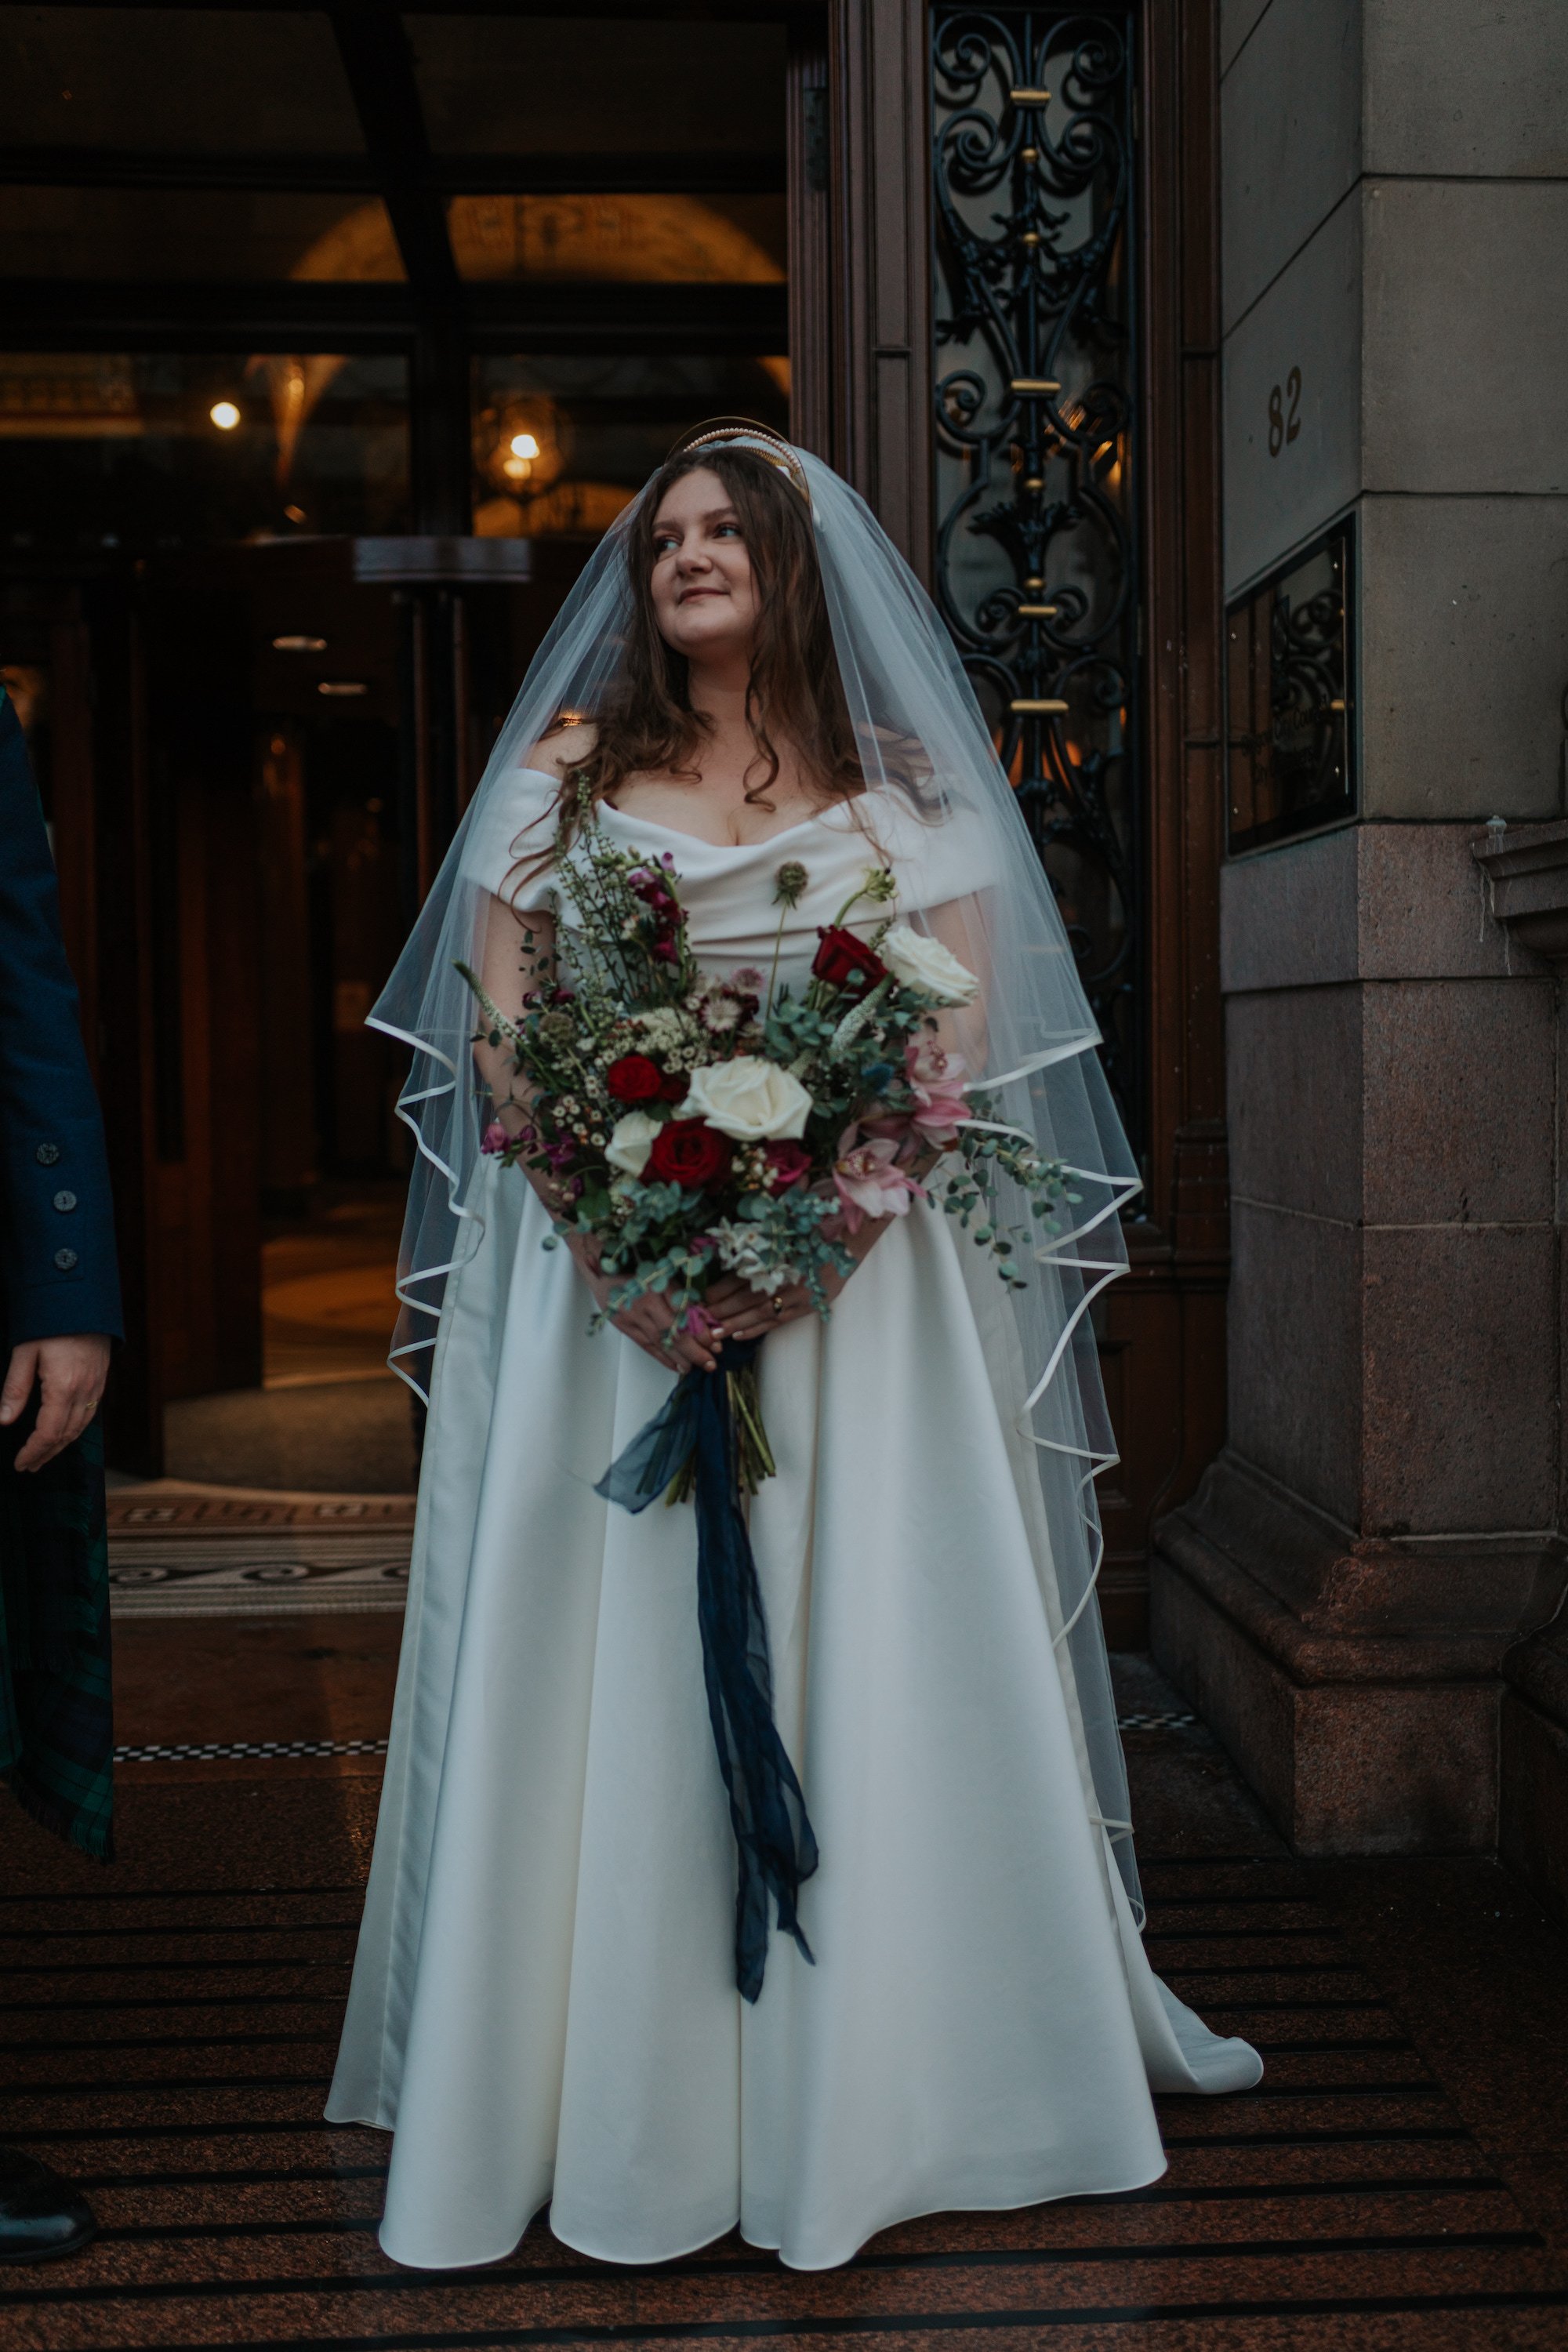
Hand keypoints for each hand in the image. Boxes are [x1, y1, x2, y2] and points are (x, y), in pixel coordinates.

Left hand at [1, 1335, 112, 1472]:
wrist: (85, 1301)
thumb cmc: (52, 1322)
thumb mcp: (24, 1352)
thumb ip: (15, 1389)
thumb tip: (4, 1420)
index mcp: (63, 1387)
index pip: (48, 1433)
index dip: (32, 1452)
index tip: (20, 1463)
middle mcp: (84, 1391)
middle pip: (65, 1436)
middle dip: (46, 1454)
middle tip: (29, 1466)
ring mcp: (96, 1387)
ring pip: (80, 1428)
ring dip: (61, 1446)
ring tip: (44, 1456)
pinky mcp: (100, 1380)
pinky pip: (90, 1415)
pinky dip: (75, 1431)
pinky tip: (65, 1433)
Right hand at [566, 1234, 719, 1373]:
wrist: (602, 1268)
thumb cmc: (636, 1266)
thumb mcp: (663, 1272)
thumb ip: (681, 1293)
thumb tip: (704, 1316)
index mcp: (658, 1286)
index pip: (684, 1315)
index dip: (701, 1331)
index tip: (716, 1341)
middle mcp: (645, 1304)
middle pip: (673, 1333)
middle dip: (694, 1351)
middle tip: (711, 1363)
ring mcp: (632, 1317)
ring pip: (660, 1343)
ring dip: (680, 1359)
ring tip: (697, 1368)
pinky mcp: (623, 1326)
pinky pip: (646, 1346)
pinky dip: (662, 1358)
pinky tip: (676, 1367)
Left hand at [703, 1214, 889, 1342]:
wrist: (854, 1240)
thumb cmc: (823, 1226)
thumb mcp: (796, 1218)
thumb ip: (774, 1220)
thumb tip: (745, 1227)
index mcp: (783, 1255)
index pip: (746, 1275)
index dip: (724, 1287)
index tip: (704, 1295)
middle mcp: (789, 1277)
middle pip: (750, 1296)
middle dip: (724, 1309)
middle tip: (701, 1319)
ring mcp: (800, 1294)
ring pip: (762, 1312)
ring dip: (737, 1323)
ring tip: (715, 1333)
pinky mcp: (809, 1305)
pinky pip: (779, 1320)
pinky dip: (758, 1328)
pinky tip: (740, 1335)